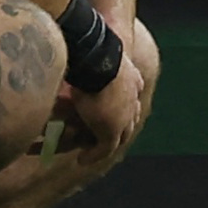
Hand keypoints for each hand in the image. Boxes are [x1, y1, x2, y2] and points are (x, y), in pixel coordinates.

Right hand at [56, 48, 150, 162]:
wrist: (98, 59)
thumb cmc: (92, 49)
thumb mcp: (95, 53)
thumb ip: (90, 57)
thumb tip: (75, 48)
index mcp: (132, 79)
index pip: (131, 99)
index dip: (124, 108)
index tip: (114, 113)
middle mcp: (132, 98)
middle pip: (129, 120)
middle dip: (119, 129)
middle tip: (104, 138)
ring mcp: (125, 116)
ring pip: (119, 136)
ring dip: (106, 145)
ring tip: (93, 152)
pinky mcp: (112, 130)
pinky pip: (105, 149)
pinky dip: (93, 155)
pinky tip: (83, 159)